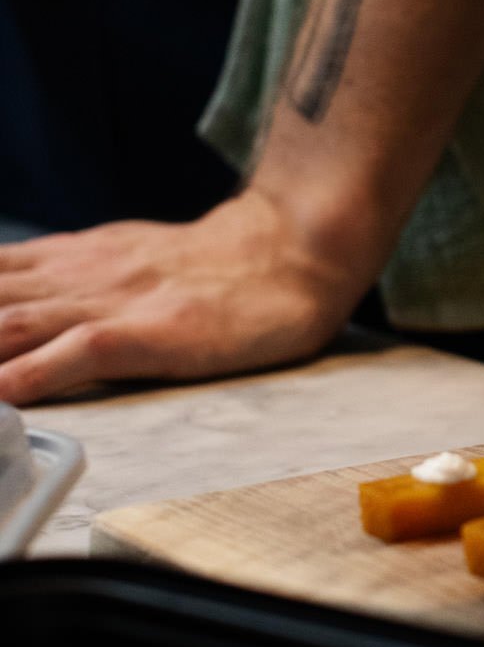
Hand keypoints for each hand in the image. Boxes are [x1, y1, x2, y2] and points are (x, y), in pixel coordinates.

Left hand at [0, 189, 363, 403]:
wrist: (293, 249)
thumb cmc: (216, 267)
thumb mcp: (124, 258)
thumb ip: (66, 281)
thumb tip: (17, 302)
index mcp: (68, 260)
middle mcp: (76, 276)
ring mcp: (111, 302)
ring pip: (12, 325)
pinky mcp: (151, 332)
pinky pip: (77, 354)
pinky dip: (29, 375)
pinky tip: (3, 396)